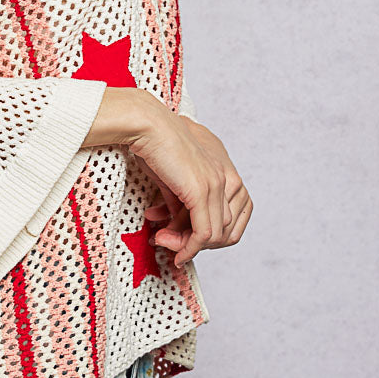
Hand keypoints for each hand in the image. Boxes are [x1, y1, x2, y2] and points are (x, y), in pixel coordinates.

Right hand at [125, 110, 252, 267]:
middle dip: (196, 241)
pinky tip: (177, 253)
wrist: (147, 125)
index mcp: (224, 170)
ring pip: (215, 234)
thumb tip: (176, 221)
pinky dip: (190, 248)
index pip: (231, 215)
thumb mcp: (171, 176)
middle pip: (225, 228)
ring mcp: (217, 184)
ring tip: (163, 241)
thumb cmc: (154, 143)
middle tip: (168, 241)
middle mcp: (227, 178)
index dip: (209, 232)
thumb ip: (179, 199)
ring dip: (188, 245)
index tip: (182, 236)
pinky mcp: (202, 191)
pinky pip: (203, 232)